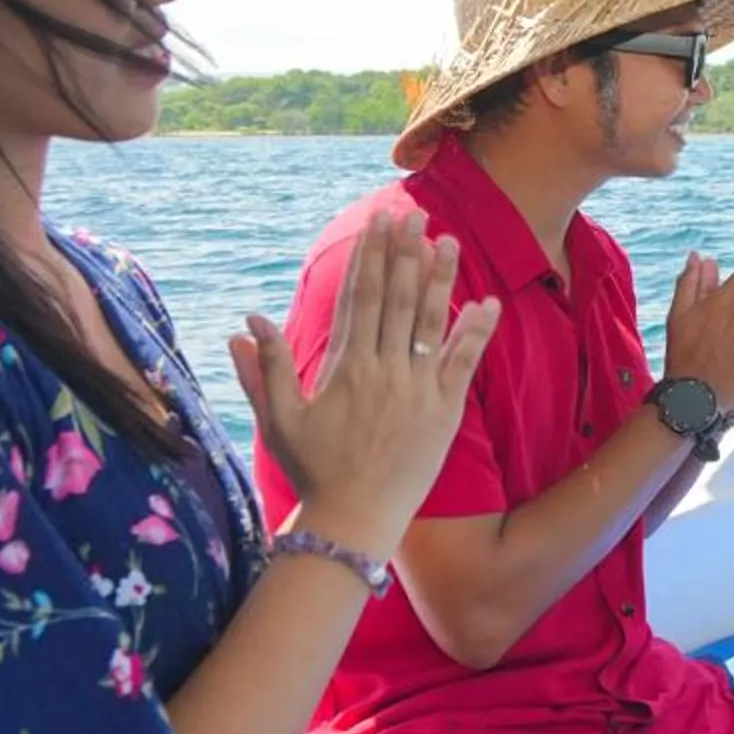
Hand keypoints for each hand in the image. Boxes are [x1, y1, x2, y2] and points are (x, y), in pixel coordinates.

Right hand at [230, 208, 501, 562]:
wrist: (353, 521)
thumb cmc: (313, 471)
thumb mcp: (279, 420)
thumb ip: (265, 367)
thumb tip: (246, 321)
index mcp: (344, 368)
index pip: (359, 298)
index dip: (368, 257)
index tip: (375, 224)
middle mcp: (382, 371)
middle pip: (395, 298)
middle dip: (402, 252)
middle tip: (411, 213)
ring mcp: (416, 391)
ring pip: (429, 322)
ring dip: (439, 278)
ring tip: (446, 239)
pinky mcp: (444, 413)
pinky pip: (462, 363)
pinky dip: (475, 332)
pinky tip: (487, 301)